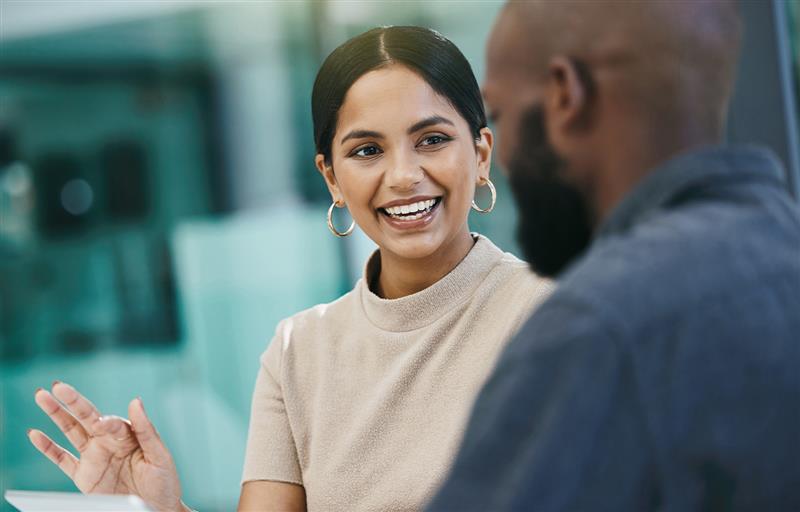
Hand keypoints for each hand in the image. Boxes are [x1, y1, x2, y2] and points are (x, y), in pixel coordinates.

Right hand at [29, 382, 188, 511]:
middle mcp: (109, 442)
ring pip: (71, 431)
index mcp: (128, 435)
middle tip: (58, 386)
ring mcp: (95, 456)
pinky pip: (62, 459)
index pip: (113, 423)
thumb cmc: (163, 482)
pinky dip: (48, 448)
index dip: (106, 422)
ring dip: (56, 414)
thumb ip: (146, 430)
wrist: (157, 508)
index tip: (101, 424)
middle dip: (72, 401)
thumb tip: (135, 401)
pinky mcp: (84, 475)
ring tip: (41, 396)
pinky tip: (35, 434)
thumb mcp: (160, 455)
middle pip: (87, 417)